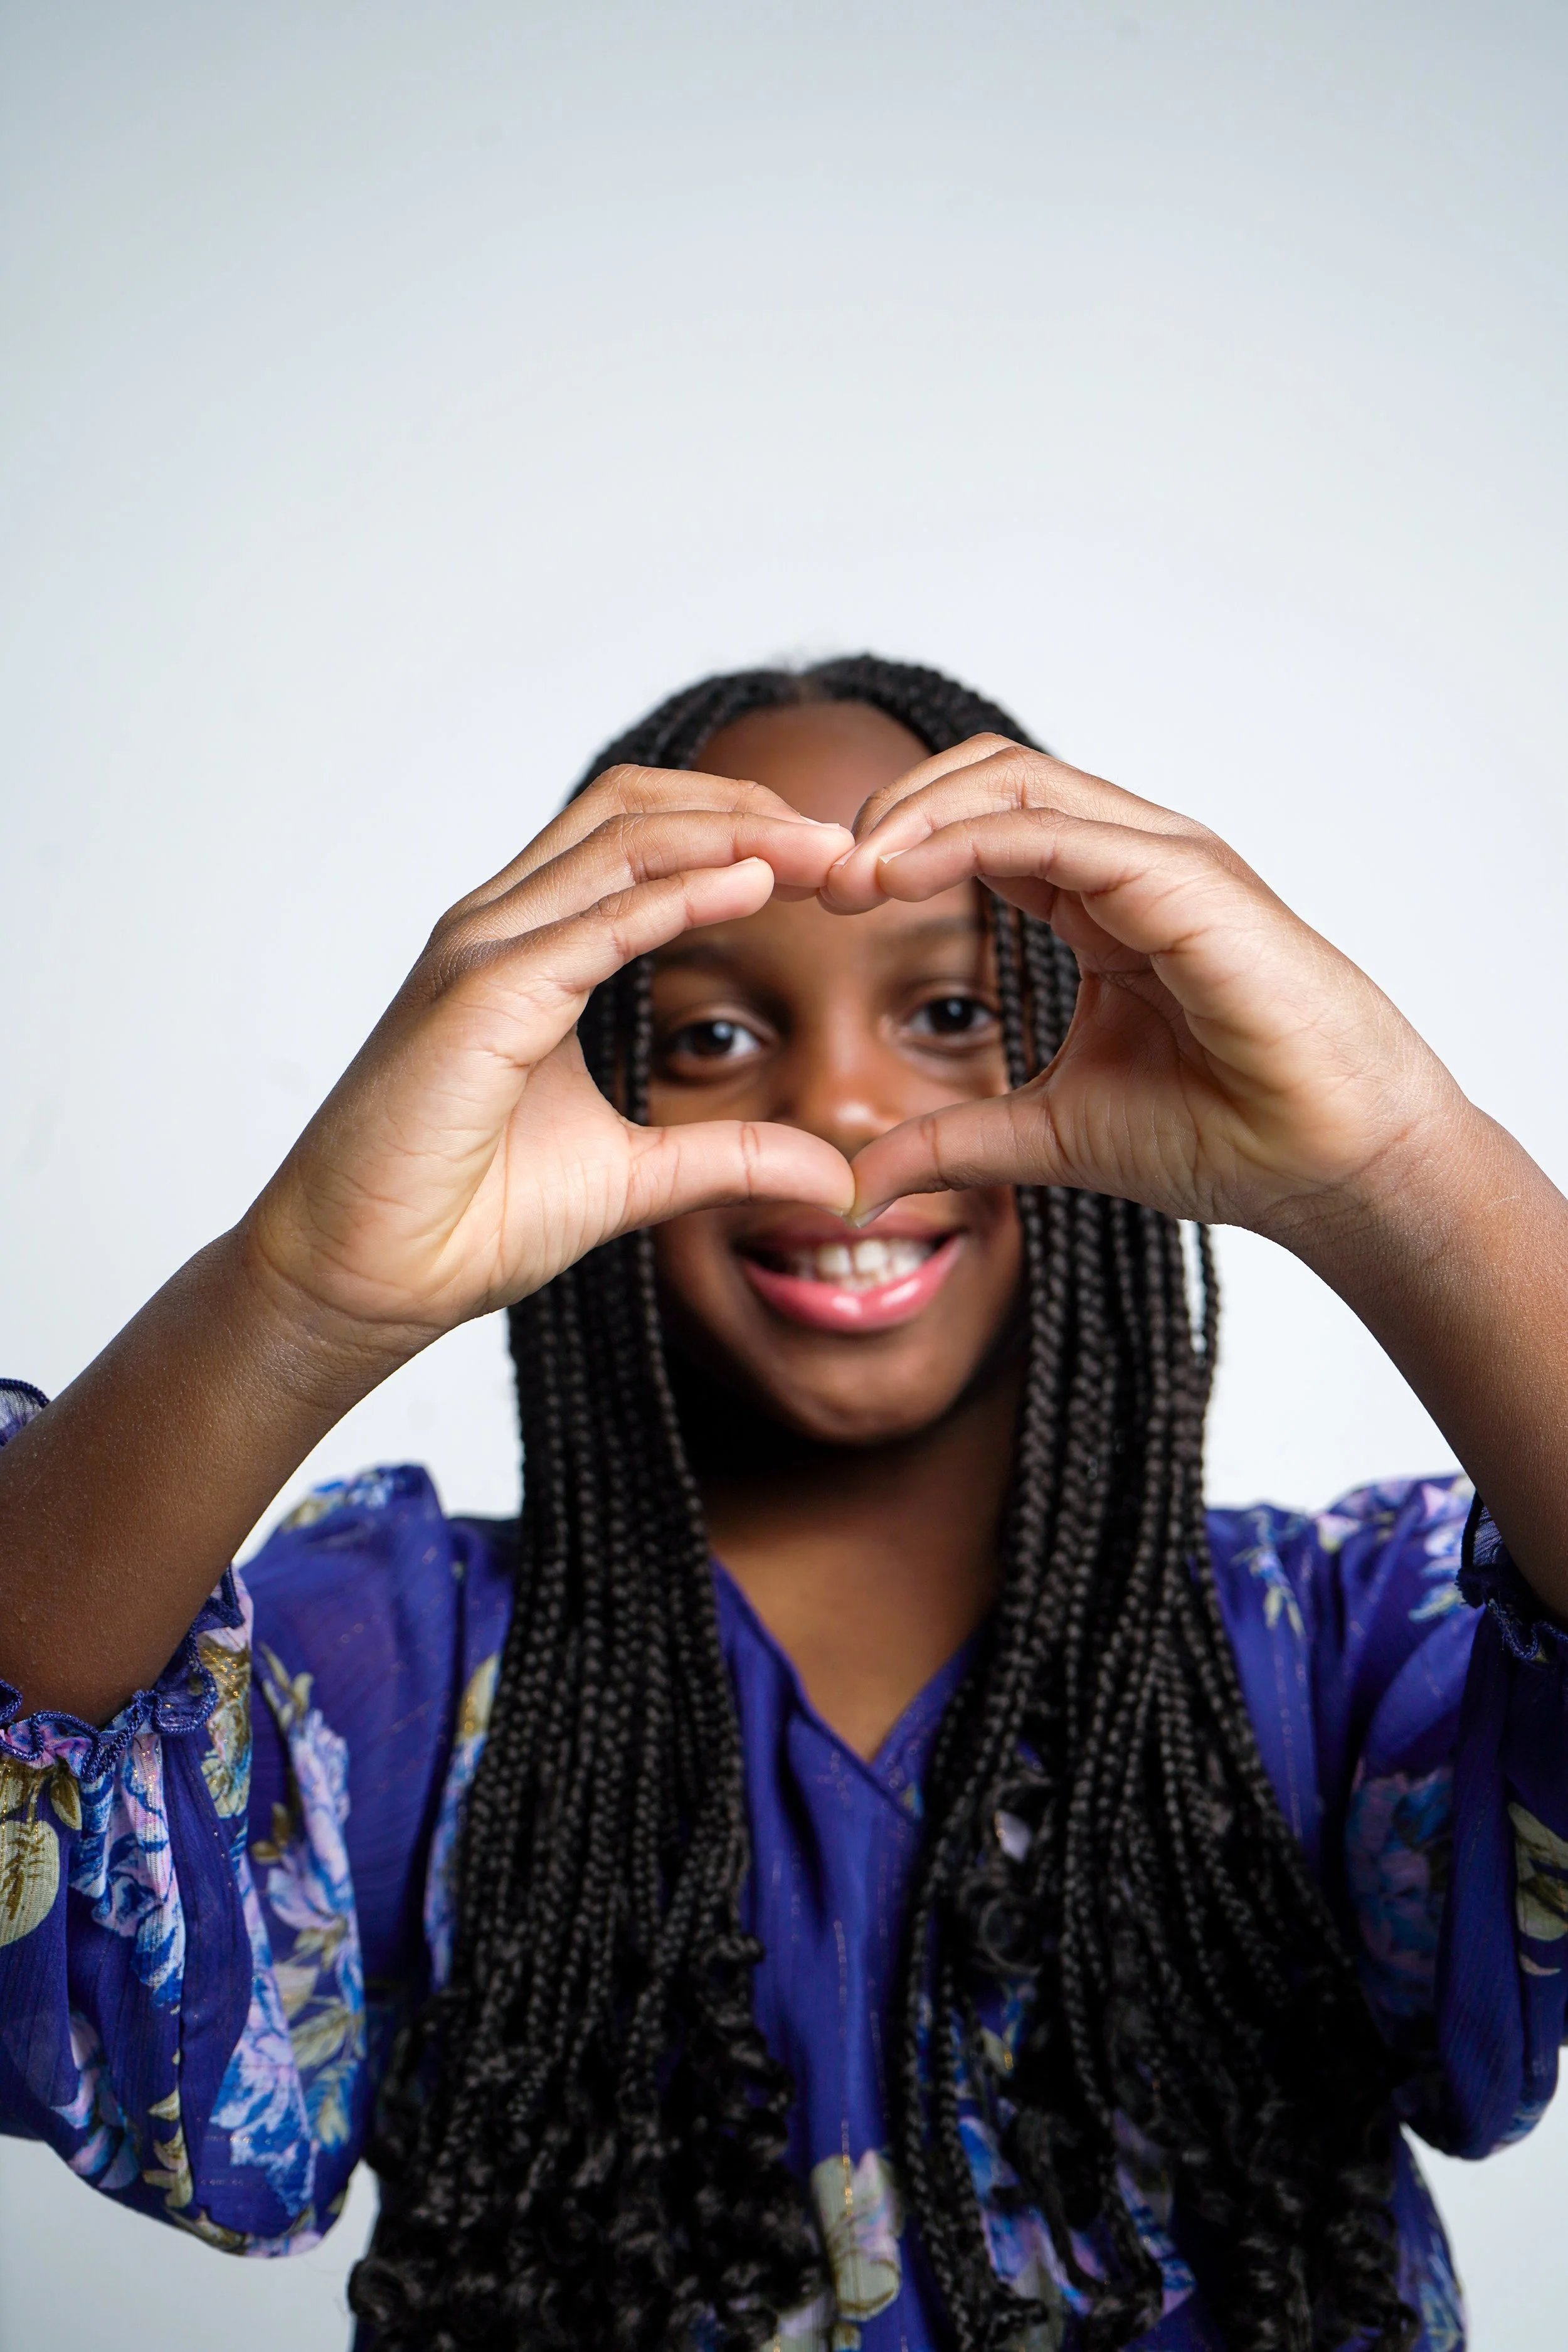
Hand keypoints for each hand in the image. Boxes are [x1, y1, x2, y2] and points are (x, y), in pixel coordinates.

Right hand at [245, 767, 856, 1352]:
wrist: (364, 1278)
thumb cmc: (467, 1219)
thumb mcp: (637, 1180)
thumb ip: (733, 1159)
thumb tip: (840, 1175)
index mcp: (530, 951)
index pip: (639, 839)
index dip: (741, 832)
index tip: (837, 866)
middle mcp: (500, 929)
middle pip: (633, 810)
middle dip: (749, 809)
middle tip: (849, 841)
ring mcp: (481, 955)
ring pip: (618, 842)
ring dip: (733, 834)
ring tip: (827, 851)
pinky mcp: (476, 1000)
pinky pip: (593, 923)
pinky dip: (680, 895)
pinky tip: (756, 886)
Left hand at [824, 737, 1474, 1242]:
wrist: (1333, 1167)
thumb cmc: (1228, 1135)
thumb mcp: (1053, 1136)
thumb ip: (955, 1142)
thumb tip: (858, 1183)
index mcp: (1098, 898)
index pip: (978, 824)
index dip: (890, 847)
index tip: (820, 903)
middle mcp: (1128, 860)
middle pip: (986, 776)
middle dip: (888, 813)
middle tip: (817, 876)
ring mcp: (1161, 859)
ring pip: (1014, 779)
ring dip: (914, 814)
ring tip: (848, 873)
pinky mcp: (1185, 880)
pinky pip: (1057, 829)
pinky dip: (967, 839)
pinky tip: (903, 878)